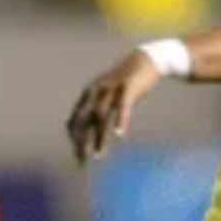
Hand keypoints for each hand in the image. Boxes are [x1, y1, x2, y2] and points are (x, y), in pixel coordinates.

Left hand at [66, 50, 161, 164]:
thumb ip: (93, 107)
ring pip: (100, 116)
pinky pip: (122, 106)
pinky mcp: (128, 87)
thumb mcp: (106, 93)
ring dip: (98, 137)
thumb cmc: (125, 81)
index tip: (78, 156)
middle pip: (83, 119)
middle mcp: (96, 90)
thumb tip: (78, 123)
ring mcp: (111, 88)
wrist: (146, 59)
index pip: (75, 119)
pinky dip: (120, 121)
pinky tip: (119, 135)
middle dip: (80, 141)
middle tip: (81, 161)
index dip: (74, 138)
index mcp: (89, 93)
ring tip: (98, 156)